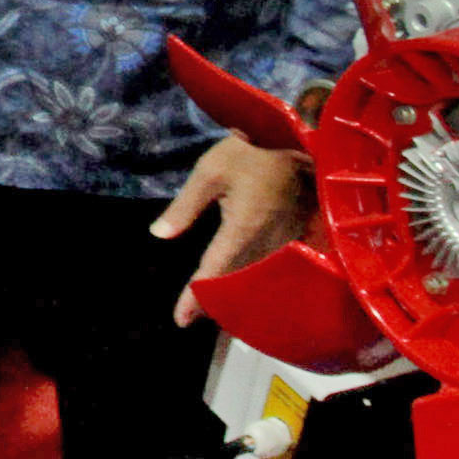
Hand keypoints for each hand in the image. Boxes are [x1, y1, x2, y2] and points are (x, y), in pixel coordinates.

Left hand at [153, 134, 314, 318]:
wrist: (300, 138)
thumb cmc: (251, 151)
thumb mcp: (210, 171)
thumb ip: (184, 206)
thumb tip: (159, 234)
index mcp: (242, 228)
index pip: (215, 271)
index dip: (197, 297)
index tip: (181, 320)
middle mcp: (265, 241)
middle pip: (237, 282)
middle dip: (215, 302)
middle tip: (192, 317)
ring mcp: (284, 240)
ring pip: (256, 277)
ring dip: (235, 294)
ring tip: (212, 308)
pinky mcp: (295, 235)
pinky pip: (272, 266)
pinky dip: (254, 278)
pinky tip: (244, 284)